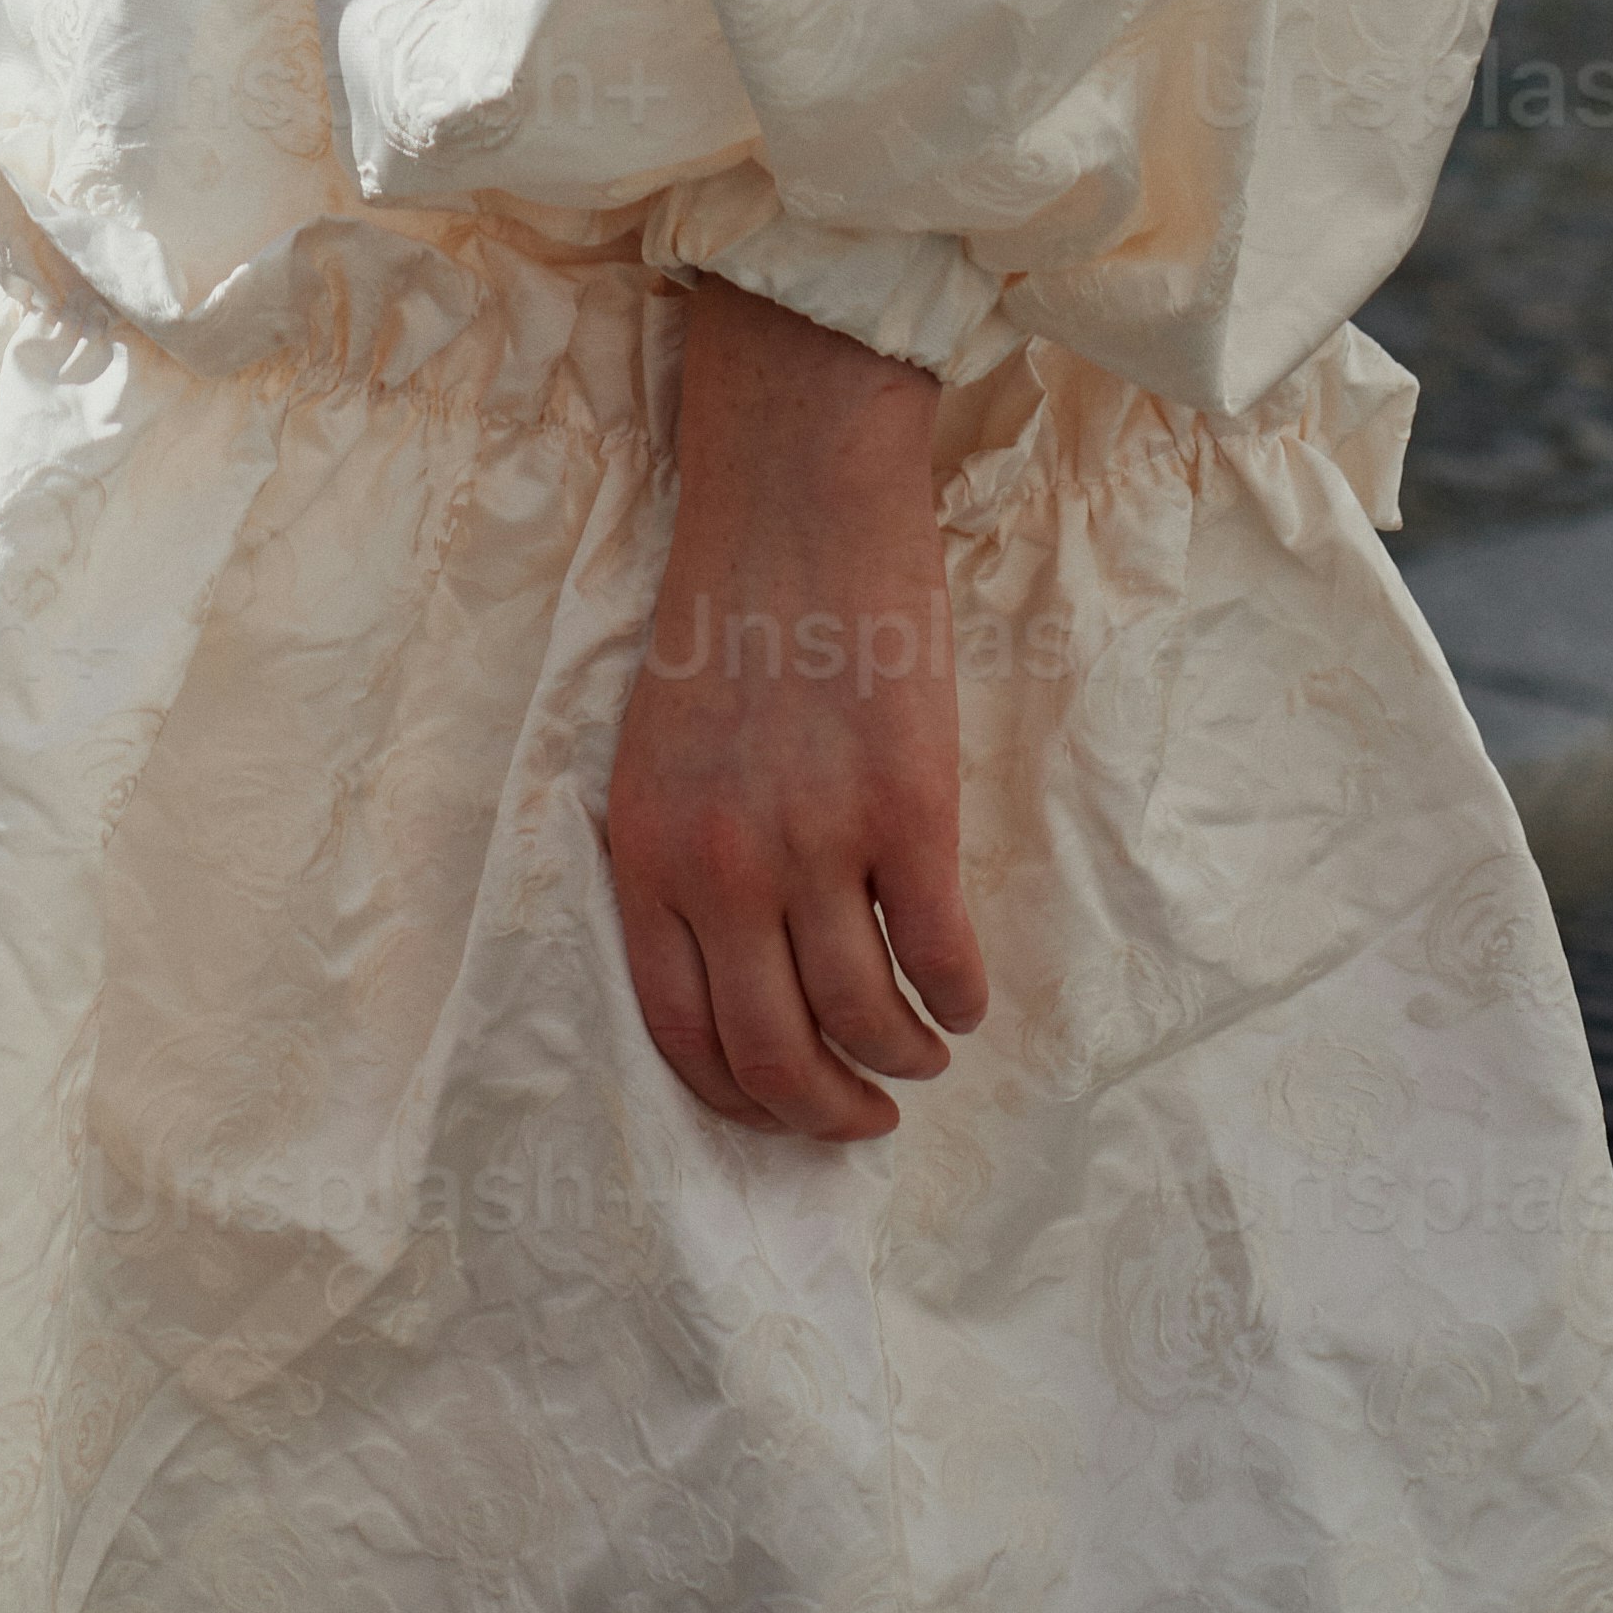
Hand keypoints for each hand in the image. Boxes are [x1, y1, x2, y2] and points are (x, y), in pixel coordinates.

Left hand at [603, 279, 988, 1141]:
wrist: (795, 496)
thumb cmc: (727, 612)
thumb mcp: (659, 749)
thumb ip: (682, 861)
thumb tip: (733, 975)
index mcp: (648, 853)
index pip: (683, 1038)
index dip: (742, 1101)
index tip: (785, 1109)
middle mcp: (722, 868)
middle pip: (776, 1059)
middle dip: (826, 1114)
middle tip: (865, 1116)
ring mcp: (817, 841)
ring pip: (865, 1022)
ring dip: (903, 1059)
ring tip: (923, 1051)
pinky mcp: (908, 809)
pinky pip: (942, 955)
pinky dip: (960, 999)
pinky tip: (964, 996)